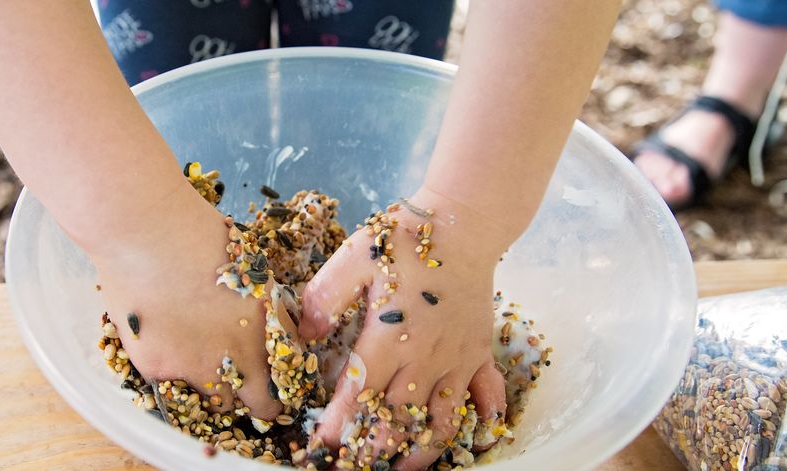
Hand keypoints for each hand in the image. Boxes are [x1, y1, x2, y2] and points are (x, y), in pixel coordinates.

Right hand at [90, 182, 286, 420]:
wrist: (146, 232)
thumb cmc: (203, 237)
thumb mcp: (255, 273)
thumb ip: (270, 314)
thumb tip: (282, 335)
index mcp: (265, 335)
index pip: (279, 393)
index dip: (276, 393)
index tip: (270, 387)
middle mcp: (235, 361)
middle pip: (250, 406)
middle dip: (249, 397)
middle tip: (240, 380)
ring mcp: (194, 369)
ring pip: (211, 401)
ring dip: (212, 387)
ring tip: (200, 357)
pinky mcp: (156, 368)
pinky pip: (172, 386)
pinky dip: (174, 373)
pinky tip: (168, 343)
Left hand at [299, 187, 508, 468]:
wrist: (463, 222)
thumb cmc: (406, 237)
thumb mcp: (353, 257)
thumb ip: (324, 298)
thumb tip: (302, 335)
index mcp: (390, 337)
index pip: (359, 394)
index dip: (338, 425)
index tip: (322, 445)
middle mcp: (426, 357)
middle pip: (397, 418)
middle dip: (373, 447)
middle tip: (354, 463)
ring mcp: (457, 359)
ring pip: (441, 420)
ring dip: (422, 450)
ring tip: (403, 468)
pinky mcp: (479, 353)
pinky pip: (484, 397)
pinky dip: (479, 421)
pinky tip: (470, 438)